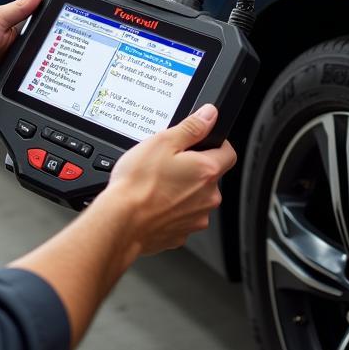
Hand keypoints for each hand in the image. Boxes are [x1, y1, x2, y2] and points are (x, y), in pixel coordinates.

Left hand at [0, 0, 44, 112]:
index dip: (54, 39)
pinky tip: (26, 92)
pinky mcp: (4, 96)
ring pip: (35, 83)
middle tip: (50, 59)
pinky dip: (25, 98)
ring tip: (36, 74)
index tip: (67, 36)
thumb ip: (21, 6)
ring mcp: (9, 79)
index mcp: (14, 39)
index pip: (41, 39)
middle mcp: (14, 58)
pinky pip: (20, 100)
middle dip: (49, 62)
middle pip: (42, 62)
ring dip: (38, 81)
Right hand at [97, 104, 237, 259]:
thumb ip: (191, 128)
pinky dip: (171, 208)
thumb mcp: (162, 142)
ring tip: (156, 184)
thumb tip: (209, 116)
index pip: (228, 153)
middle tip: (168, 163)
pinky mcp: (182, 234)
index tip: (201, 142)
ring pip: (196, 197)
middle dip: (193, 168)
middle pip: (210, 176)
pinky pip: (182, 215)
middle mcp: (208, 197)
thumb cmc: (138, 184)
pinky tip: (153, 202)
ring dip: (183, 189)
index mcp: (206, 171)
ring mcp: (195, 218)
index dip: (216, 144)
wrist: (120, 223)